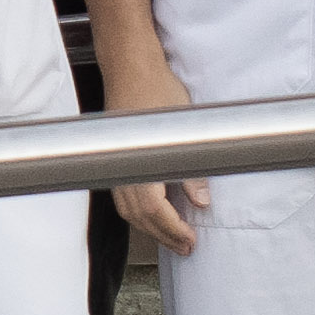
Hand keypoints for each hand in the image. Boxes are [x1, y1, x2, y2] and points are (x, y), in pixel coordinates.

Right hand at [101, 46, 209, 255]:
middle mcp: (122, 167)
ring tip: (171, 235)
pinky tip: (153, 212)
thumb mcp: (184, 130)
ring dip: (150, 227)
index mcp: (139, 163)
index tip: (191, 241)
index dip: (174, 231)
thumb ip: (191, 170)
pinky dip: (139, 212)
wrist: (130, 68)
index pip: (156, 212)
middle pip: (140, 217)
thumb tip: (200, 200)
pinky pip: (123, 196)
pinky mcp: (114, 157)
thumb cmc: (155, 91)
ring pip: (129, 210)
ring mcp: (116, 163)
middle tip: (185, 246)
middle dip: (163, 235)